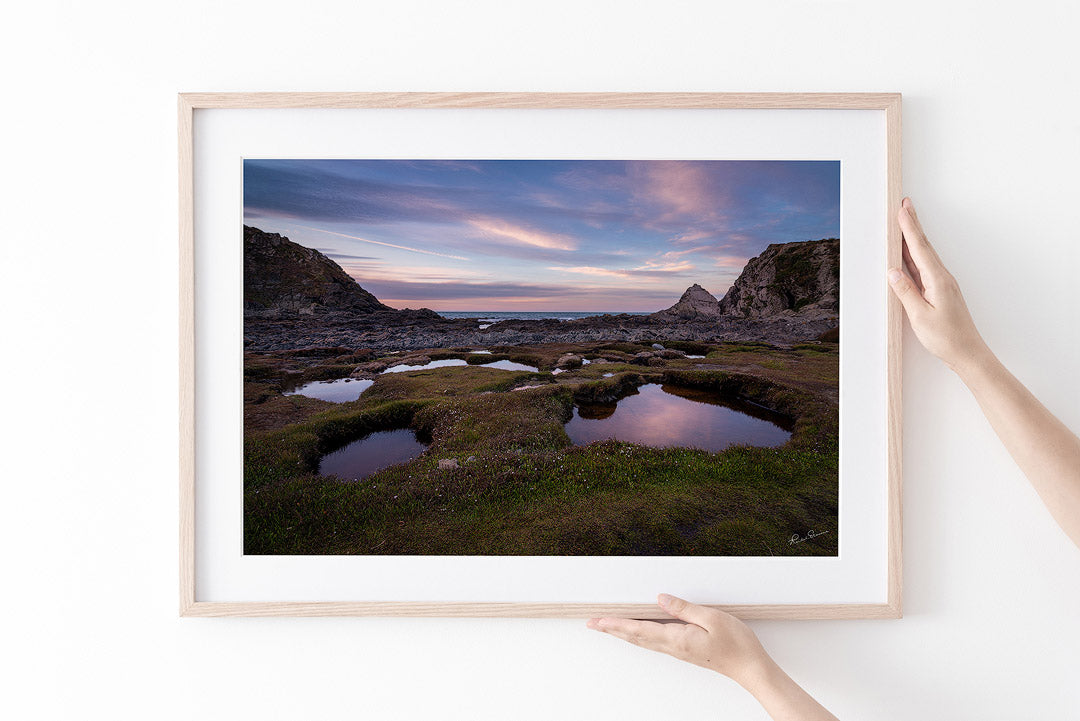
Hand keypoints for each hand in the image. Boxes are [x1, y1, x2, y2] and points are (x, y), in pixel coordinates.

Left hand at [587, 593, 769, 687]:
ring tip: (607, 627)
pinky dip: (638, 636)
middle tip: (592, 624)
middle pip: (635, 637)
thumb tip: (661, 598)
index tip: (598, 621)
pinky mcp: (684, 651)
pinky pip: (654, 642)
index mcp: (677, 638)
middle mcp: (673, 647)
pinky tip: (636, 633)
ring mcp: (678, 651)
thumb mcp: (712, 618)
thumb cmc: (736, 644)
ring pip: (643, 641)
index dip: (616, 624)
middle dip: (612, 629)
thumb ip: (684, 608)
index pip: (638, 629)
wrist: (750, 668)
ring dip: (622, 633)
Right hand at [888, 197, 989, 373]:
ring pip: (923, 255)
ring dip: (912, 238)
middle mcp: (942, 277)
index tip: (902, 210)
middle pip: (923, 246)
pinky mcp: (939, 291)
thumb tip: (892, 271)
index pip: (919, 249)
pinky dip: (913, 256)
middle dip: (912, 224)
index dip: (909, 228)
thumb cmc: (945, 337)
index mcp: (937, 280)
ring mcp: (941, 283)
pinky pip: (923, 268)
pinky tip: (906, 254)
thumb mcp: (920, 316)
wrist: (967, 352)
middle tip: (904, 205)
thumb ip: (905, 291)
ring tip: (903, 223)